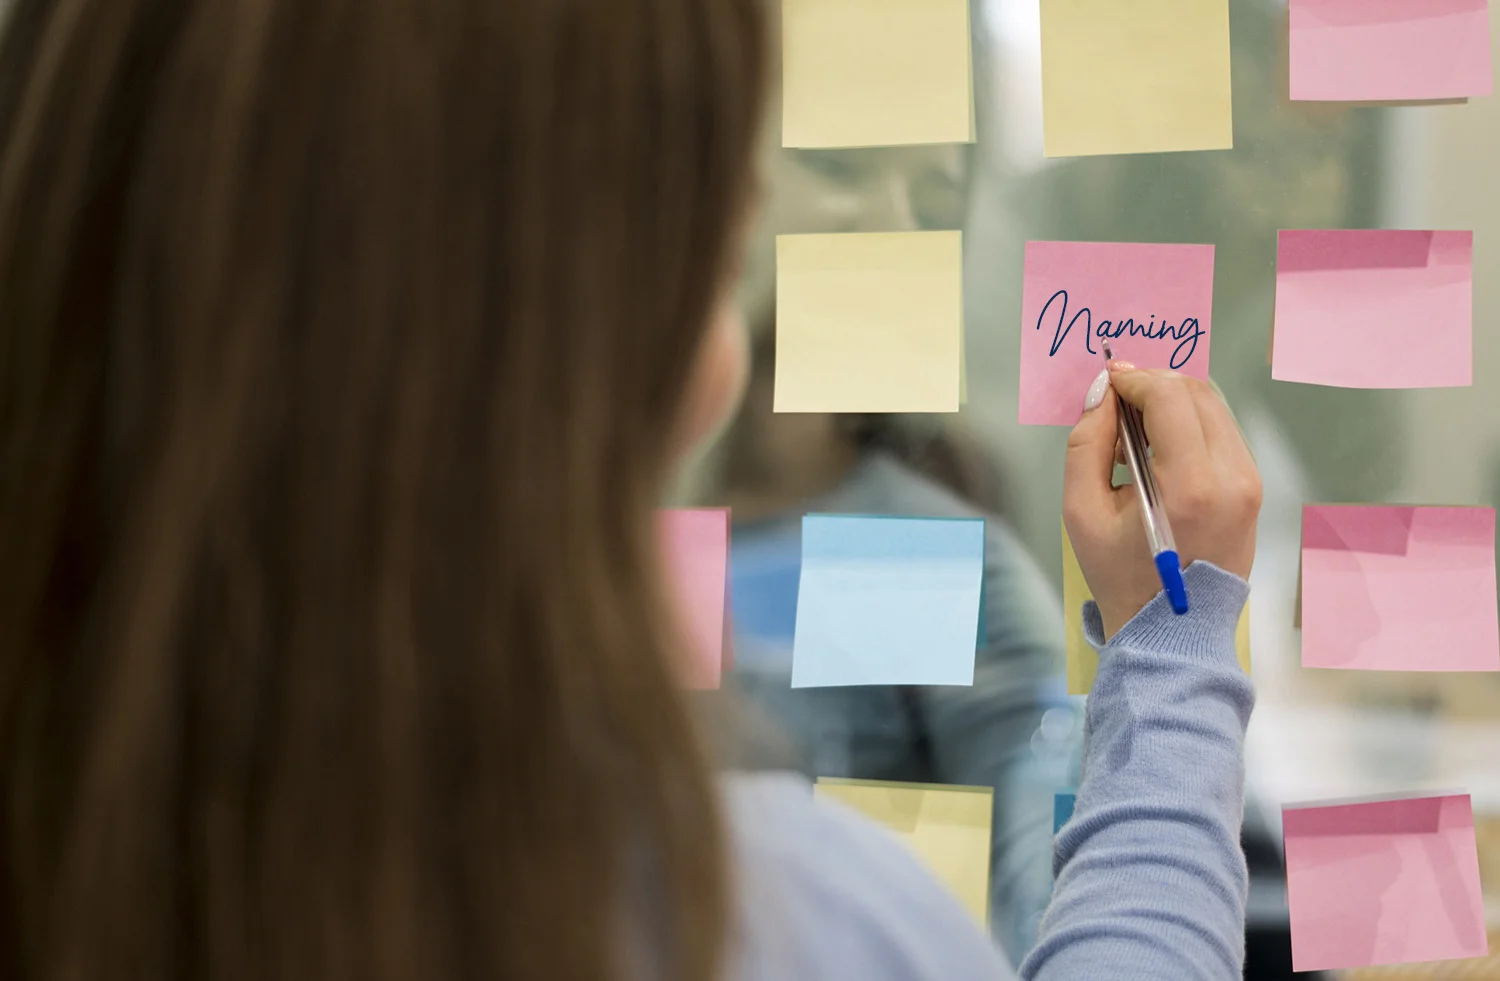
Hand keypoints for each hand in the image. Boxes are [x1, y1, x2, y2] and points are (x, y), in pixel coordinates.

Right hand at [1063, 363, 1261, 638]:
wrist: (1172, 630)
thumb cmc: (1121, 575)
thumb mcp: (1082, 511)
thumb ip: (1086, 442)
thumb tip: (1101, 392)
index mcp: (1190, 486)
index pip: (1170, 397)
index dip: (1135, 378)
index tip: (1109, 379)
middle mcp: (1232, 478)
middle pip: (1197, 393)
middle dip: (1155, 384)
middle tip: (1118, 399)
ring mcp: (1249, 484)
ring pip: (1214, 408)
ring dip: (1173, 402)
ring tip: (1136, 427)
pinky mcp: (1253, 490)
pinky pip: (1223, 434)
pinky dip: (1190, 425)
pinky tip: (1161, 448)